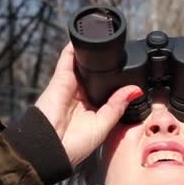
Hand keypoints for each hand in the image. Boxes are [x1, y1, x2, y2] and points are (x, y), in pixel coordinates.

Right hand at [35, 43, 142, 165]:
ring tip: (106, 37)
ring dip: (92, 54)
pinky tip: (85, 36)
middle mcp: (82, 97)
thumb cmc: (73, 145)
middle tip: (121, 51)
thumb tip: (135, 91)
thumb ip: (117, 106)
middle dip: (107, 65)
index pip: (108, 90)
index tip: (133, 70)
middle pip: (96, 76)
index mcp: (94, 110)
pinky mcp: (60, 80)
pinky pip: (68, 59)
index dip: (118, 81)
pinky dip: (75, 48)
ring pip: (83, 65)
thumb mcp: (103, 126)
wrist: (49, 148)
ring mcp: (71, 87)